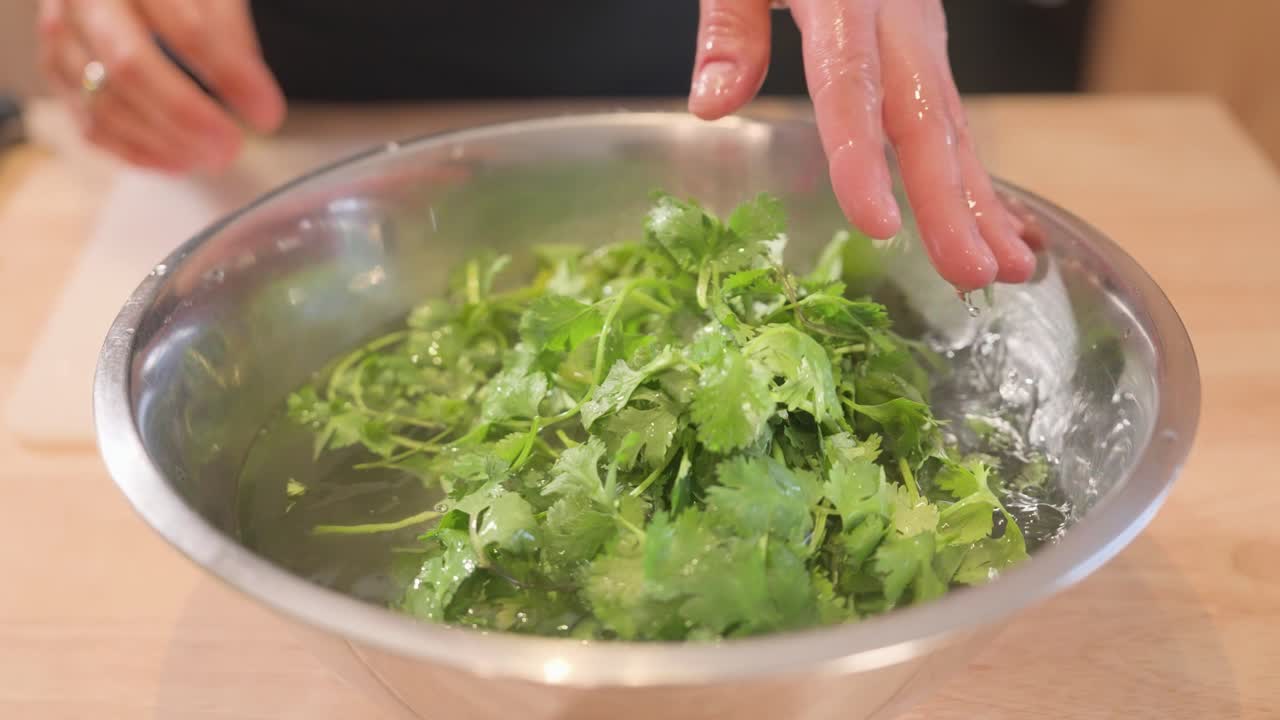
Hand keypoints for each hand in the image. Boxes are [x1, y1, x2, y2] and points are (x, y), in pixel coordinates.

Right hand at [37, 0, 284, 172]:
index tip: (267, 112)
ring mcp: (61, 38)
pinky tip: (180, 160)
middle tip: (232, 146)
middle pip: (131, 68)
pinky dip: (138, 151)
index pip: (186, 28)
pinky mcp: (56, 74)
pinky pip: (91, 125)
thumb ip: (228, 25)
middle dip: (187, 116)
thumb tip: (248, 83)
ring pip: (105, 103)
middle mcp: (83, 2)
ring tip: (214, 156)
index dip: (231, 76)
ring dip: (165, 142)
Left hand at [688, 0, 1036, 289]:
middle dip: (948, 201)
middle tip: (969, 274)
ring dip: (979, 200)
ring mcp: (921, 34)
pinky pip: (954, 116)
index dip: (865, 157)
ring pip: (952, 121)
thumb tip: (711, 106)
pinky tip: (1001, 228)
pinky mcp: (927, 48)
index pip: (851, 84)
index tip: (878, 223)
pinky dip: (979, 175)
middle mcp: (898, 18)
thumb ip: (730, 29)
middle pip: (923, 115)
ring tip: (1008, 270)